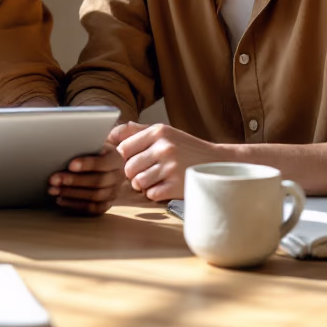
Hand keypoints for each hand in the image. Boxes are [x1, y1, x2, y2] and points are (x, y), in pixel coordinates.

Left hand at [48, 145, 123, 214]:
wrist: (101, 167)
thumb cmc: (91, 153)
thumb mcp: (91, 146)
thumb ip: (83, 147)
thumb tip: (62, 148)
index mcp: (116, 158)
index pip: (104, 162)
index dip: (87, 164)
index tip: (70, 165)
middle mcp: (118, 176)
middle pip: (98, 181)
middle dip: (73, 181)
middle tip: (53, 179)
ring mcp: (114, 192)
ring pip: (94, 196)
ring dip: (71, 193)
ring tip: (53, 190)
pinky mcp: (106, 204)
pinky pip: (91, 208)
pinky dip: (75, 204)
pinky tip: (60, 199)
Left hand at [108, 121, 229, 201]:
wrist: (217, 163)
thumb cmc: (185, 148)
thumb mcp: (165, 132)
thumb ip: (136, 131)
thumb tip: (109, 134)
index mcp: (159, 132)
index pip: (123, 148)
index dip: (123, 158)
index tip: (132, 161)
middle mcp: (165, 147)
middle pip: (128, 168)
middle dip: (132, 174)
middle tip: (144, 173)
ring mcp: (171, 167)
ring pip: (138, 183)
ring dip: (143, 185)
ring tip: (154, 180)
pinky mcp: (177, 186)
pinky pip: (151, 195)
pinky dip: (154, 194)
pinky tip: (164, 186)